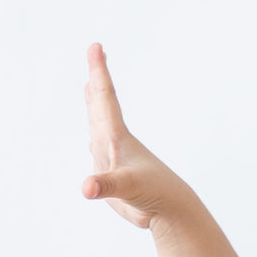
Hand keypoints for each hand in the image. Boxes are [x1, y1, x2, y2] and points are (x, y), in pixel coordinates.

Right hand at [82, 43, 198, 232]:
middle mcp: (116, 142)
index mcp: (118, 138)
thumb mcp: (126, 188)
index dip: (99, 72)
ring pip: (99, 124)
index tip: (96, 46)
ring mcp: (115, 157)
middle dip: (97, 79)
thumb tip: (86, 187)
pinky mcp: (114, 174)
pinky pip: (98, 149)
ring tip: (89, 87)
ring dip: (93, 104)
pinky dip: (93, 137)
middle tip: (95, 51)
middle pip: (103, 105)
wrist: (170, 210)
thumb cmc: (152, 194)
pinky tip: (91, 139)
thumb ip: (106, 185)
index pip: (106, 99)